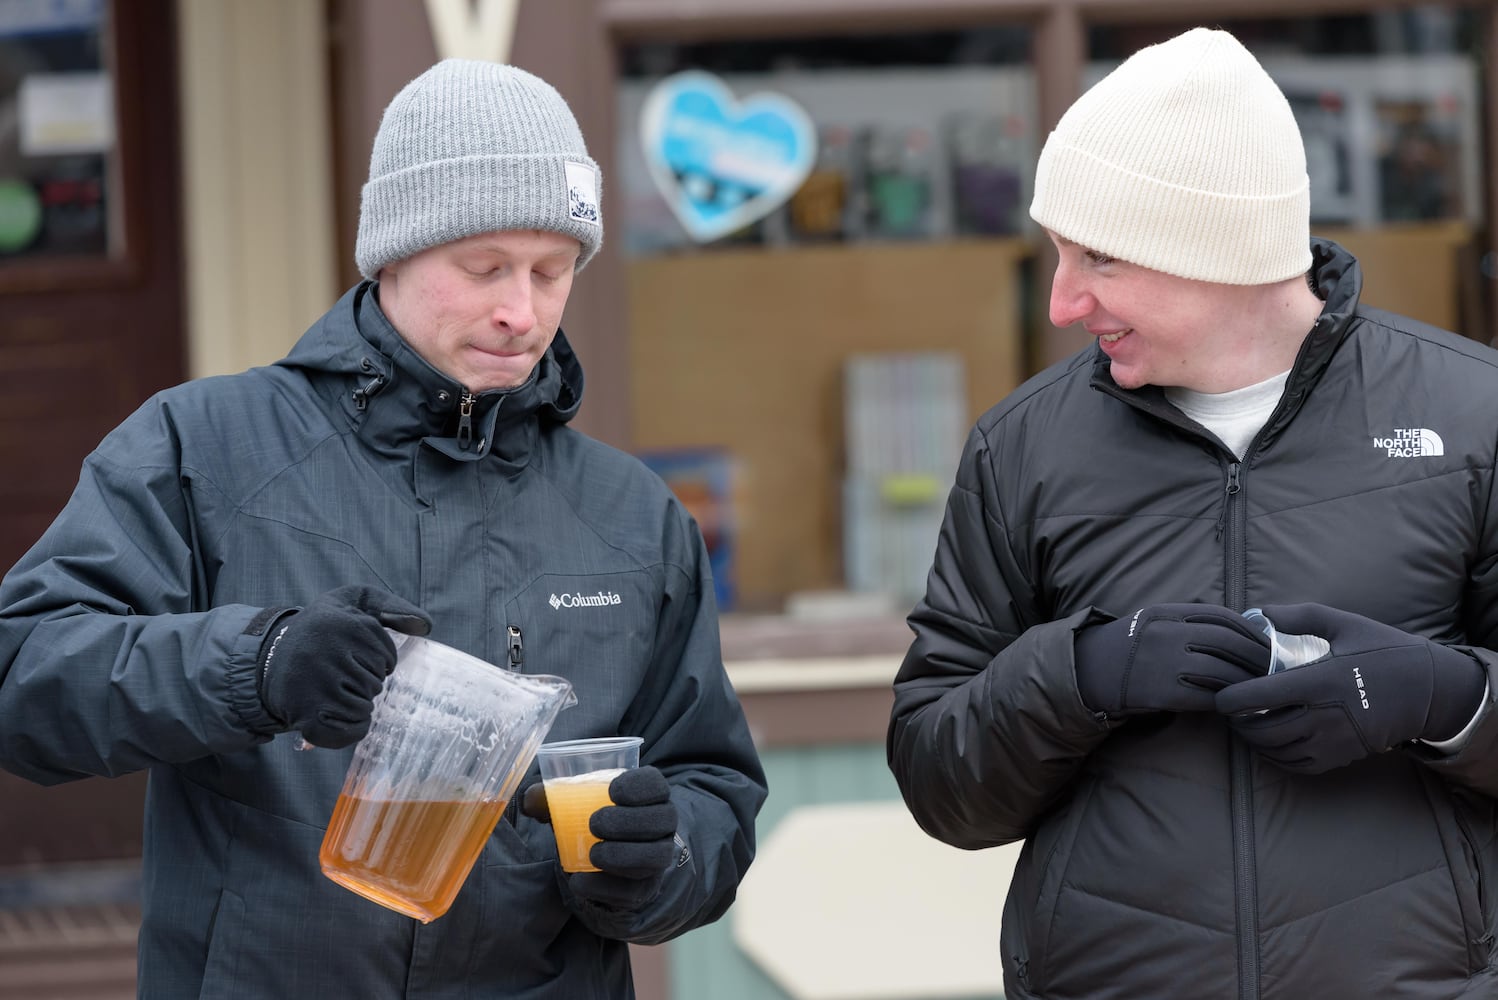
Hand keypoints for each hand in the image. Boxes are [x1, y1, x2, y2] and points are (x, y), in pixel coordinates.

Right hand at [256, 584, 431, 747]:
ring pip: (364, 706)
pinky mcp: (306, 714)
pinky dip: (350, 728)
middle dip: (364, 681)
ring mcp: (315, 685)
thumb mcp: (353, 602)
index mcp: (342, 624)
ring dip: (355, 703)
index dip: (376, 661)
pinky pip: (351, 730)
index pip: (387, 658)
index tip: (353, 655)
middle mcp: (326, 653)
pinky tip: (332, 711)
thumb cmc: (323, 630)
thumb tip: (425, 626)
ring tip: (332, 689)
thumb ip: (392, 606)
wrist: (270, 659)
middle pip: (376, 683)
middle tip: (338, 672)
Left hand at [525, 766, 677, 908]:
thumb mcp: (576, 803)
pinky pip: (633, 890)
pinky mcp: (643, 888)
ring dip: (623, 855)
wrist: (607, 858)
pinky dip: (605, 886)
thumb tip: (531, 799)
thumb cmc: (594, 818)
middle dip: (629, 821)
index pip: (656, 784)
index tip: (612, 791)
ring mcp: (657, 857)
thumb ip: (552, 797)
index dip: (639, 786)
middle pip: (662, 819)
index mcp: (650, 794)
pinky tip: (580, 881)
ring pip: (656, 856)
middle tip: (594, 823)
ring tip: (593, 854)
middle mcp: (663, 824)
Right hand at [1073, 603, 1270, 716]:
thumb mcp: (1153, 620)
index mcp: (1167, 612)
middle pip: (1229, 643)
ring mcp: (1165, 663)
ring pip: (1223, 672)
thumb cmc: (1127, 647)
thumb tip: (1237, 628)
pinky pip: (1208, 697)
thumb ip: (1187, 620)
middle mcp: (1167, 633)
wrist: (1087, 673)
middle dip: (1258, 656)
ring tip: (1263, 688)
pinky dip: (1228, 701)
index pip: (1223, 617)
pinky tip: (1238, 704)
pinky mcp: (1163, 693)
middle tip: (1275, 667)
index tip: (1268, 641)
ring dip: (1248, 682)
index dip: (1252, 630)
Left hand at [1215, 603, 1485, 773]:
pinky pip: (1298, 765)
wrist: (1429, 690)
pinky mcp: (1342, 757)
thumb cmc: (1384, 652)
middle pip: (1263, 729)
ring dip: (1254, 741)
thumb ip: (1300, 616)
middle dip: (1238, 723)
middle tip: (1230, 711)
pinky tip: (1270, 743)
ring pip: (1277, 750)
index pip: (1261, 697)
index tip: (1218, 697)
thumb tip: (1260, 612)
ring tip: (1246, 725)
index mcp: (1320, 681)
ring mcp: (1334, 741)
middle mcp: (1324, 716)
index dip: (1231, 700)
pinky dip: (1276, 757)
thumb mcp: (1344, 624)